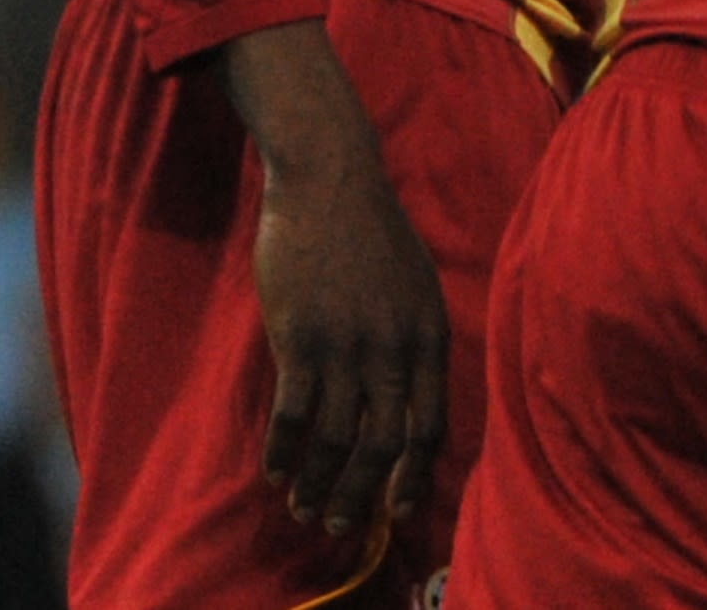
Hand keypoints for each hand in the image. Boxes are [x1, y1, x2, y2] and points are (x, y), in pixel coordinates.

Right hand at [220, 26, 448, 540]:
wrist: (330, 180)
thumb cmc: (371, 232)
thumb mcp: (415, 285)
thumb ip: (413, 340)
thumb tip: (409, 399)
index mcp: (429, 334)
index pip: (431, 425)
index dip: (414, 474)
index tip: (398, 513)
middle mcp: (395, 347)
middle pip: (384, 444)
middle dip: (362, 495)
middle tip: (337, 527)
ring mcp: (348, 344)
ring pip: (338, 438)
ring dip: (319, 482)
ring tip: (302, 508)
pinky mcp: (301, 337)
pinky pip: (295, 413)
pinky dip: (285, 450)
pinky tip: (275, 471)